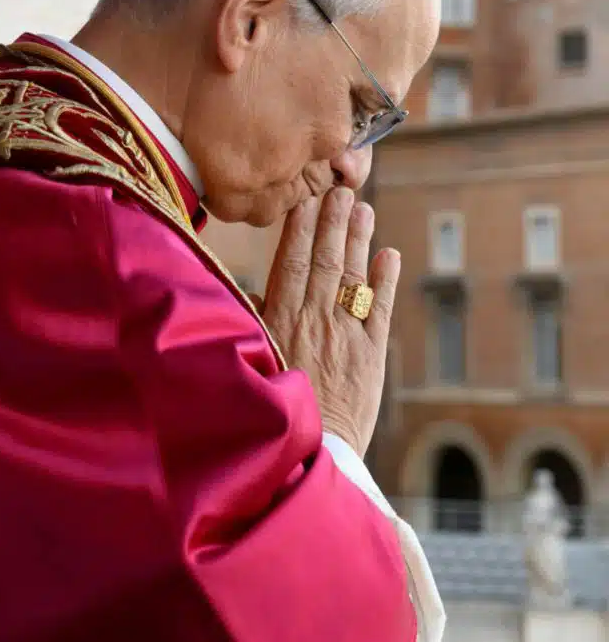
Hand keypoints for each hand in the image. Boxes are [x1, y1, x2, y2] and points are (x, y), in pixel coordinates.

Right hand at [260, 187, 399, 457]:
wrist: (312, 453)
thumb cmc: (270, 409)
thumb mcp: (252, 361)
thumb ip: (254, 323)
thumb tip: (252, 291)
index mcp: (282, 321)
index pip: (293, 262)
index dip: (302, 227)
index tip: (307, 197)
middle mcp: (316, 321)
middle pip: (326, 261)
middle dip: (334, 221)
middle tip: (341, 187)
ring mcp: (347, 336)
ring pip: (354, 278)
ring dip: (359, 241)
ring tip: (363, 209)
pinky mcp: (372, 356)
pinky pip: (380, 310)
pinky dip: (385, 281)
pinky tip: (389, 255)